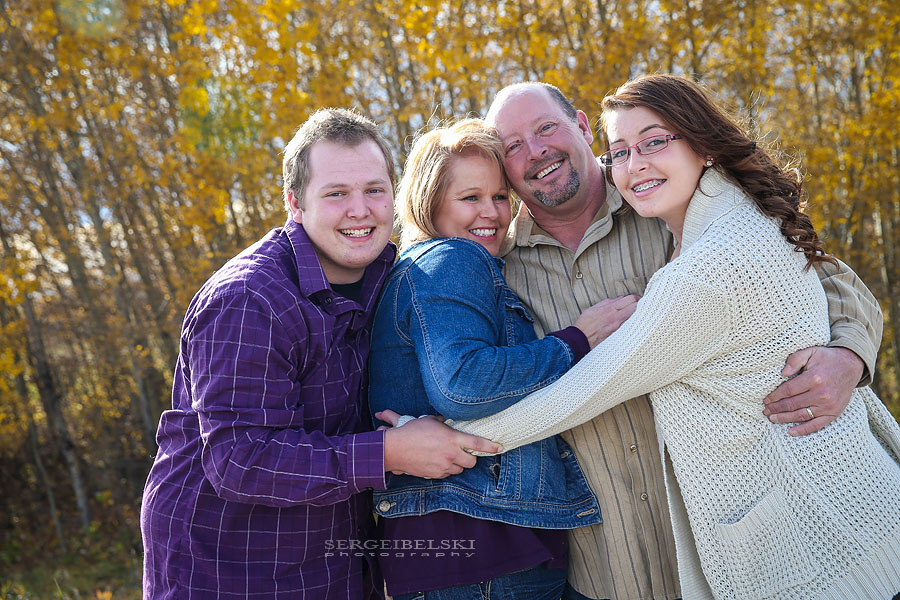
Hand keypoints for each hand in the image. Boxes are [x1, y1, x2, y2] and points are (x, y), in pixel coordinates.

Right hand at [378, 410, 501, 477]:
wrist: (395, 449)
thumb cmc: (411, 432)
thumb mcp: (429, 421)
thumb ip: (443, 422)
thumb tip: (447, 422)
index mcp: (452, 439)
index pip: (477, 443)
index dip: (491, 446)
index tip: (500, 447)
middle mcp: (450, 454)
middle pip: (471, 462)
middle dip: (470, 458)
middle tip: (463, 452)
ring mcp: (443, 466)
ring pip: (459, 470)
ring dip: (456, 464)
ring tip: (446, 456)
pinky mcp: (435, 474)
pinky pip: (447, 474)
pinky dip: (445, 469)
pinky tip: (436, 461)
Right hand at [573, 295, 638, 347]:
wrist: (581, 339)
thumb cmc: (585, 323)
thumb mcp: (594, 308)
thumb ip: (608, 302)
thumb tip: (620, 299)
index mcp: (610, 309)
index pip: (630, 300)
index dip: (635, 297)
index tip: (635, 298)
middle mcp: (616, 318)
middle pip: (636, 307)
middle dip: (639, 304)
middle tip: (639, 305)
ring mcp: (619, 327)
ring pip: (635, 318)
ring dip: (637, 314)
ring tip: (635, 313)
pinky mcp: (619, 335)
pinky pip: (629, 326)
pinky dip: (631, 323)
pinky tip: (630, 322)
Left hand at [763, 346, 863, 435]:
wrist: (852, 365)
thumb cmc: (827, 358)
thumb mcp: (811, 352)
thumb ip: (795, 359)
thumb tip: (783, 373)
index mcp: (814, 378)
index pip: (788, 390)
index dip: (774, 396)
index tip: (765, 399)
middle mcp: (822, 394)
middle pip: (792, 404)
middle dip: (776, 408)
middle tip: (765, 410)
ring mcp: (829, 405)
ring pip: (801, 415)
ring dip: (785, 419)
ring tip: (772, 419)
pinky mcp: (834, 413)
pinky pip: (817, 425)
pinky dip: (803, 430)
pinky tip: (791, 432)